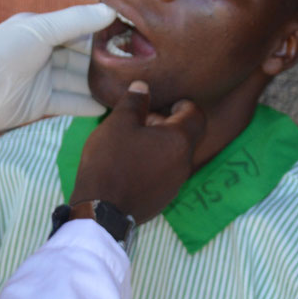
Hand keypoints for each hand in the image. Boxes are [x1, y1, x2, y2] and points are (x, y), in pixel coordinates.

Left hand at [0, 3, 115, 149]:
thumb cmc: (4, 52)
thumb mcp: (41, 29)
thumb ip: (76, 21)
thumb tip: (111, 10)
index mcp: (41, 30)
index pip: (77, 30)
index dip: (101, 33)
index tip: (129, 36)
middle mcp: (43, 53)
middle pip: (80, 57)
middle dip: (103, 62)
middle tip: (133, 66)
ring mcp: (42, 79)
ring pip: (77, 81)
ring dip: (98, 85)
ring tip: (125, 88)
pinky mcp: (40, 103)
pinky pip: (69, 102)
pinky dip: (86, 104)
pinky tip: (108, 105)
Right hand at [72, 82, 205, 221]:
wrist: (101, 211)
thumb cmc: (111, 162)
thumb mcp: (118, 123)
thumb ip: (135, 102)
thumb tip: (143, 87)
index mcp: (179, 141)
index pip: (195, 113)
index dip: (180, 103)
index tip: (159, 103)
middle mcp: (184, 163)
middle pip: (185, 134)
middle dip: (165, 124)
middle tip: (139, 122)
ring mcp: (176, 184)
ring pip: (174, 155)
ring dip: (158, 145)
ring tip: (130, 143)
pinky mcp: (163, 198)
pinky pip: (165, 173)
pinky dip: (153, 164)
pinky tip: (129, 165)